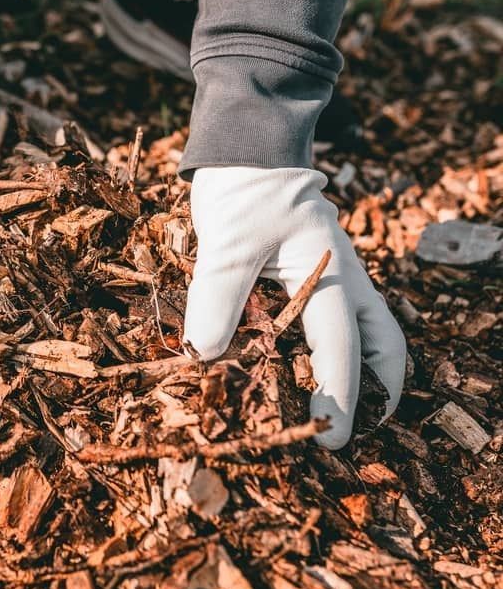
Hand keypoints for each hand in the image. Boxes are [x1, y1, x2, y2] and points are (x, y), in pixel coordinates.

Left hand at [183, 167, 405, 448]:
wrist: (246, 150)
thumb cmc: (241, 192)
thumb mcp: (226, 244)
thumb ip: (217, 299)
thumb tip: (206, 356)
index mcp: (330, 273)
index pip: (341, 345)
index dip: (338, 394)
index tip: (329, 437)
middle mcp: (344, 278)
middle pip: (383, 343)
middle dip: (377, 390)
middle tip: (357, 432)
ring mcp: (336, 274)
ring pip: (372, 330)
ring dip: (369, 370)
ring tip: (350, 409)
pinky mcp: (316, 273)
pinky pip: (342, 318)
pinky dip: (340, 348)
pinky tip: (311, 367)